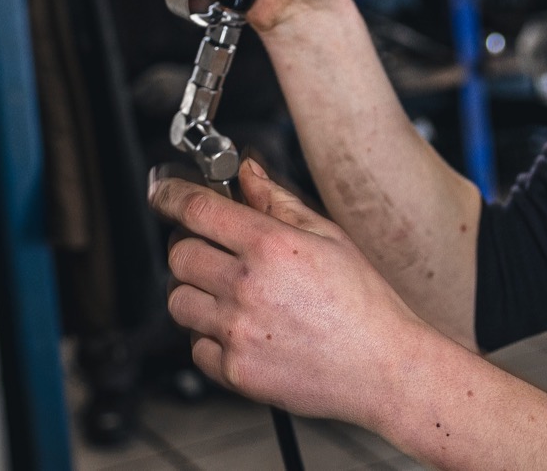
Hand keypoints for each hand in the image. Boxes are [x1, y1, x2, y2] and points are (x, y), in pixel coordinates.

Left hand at [153, 159, 435, 428]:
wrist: (383, 369)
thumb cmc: (364, 305)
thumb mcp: (327, 236)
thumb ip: (278, 201)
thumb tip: (248, 173)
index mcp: (270, 246)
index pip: (196, 209)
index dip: (170, 196)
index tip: (163, 195)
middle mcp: (248, 287)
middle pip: (179, 255)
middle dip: (189, 245)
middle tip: (211, 248)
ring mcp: (238, 332)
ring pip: (179, 301)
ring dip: (194, 291)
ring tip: (226, 292)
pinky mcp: (235, 371)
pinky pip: (195, 346)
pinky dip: (208, 336)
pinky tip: (238, 328)